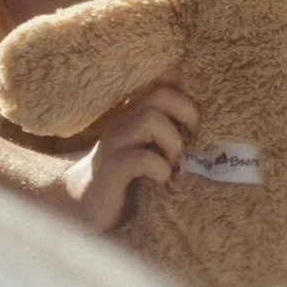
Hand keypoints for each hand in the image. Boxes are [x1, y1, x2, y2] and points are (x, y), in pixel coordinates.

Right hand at [58, 80, 196, 232]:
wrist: (84, 206)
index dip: (184, 88)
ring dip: (173, 143)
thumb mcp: (148, 148)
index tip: (196, 116)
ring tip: (174, 165)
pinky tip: (162, 182)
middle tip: (194, 141)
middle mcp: (124, 120)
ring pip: (151, 119)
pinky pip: (142, 158)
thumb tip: (201, 119)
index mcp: (134, 112)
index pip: (161, 80)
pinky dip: (160, 169)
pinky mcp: (111, 169)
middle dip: (187, 114)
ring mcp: (115, 142)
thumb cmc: (126, 177)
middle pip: (160, 95)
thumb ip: (168, 130)